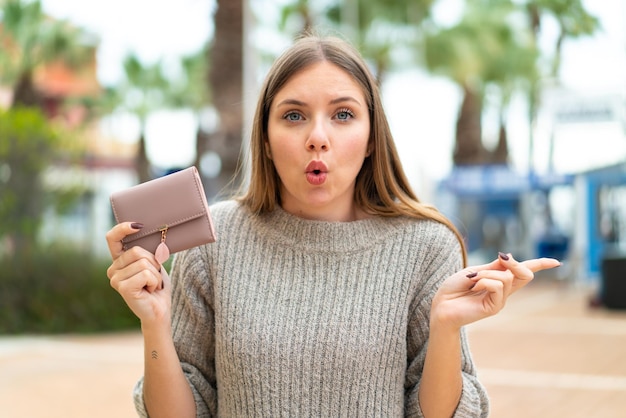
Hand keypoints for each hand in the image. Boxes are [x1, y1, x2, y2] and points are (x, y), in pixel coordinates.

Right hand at [105, 222, 171, 324]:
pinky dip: (155, 281)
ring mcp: (115, 279)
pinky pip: (146, 273)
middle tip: (152, 277)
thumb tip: (152, 237)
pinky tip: (150, 291)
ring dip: (155, 274)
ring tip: (151, 285)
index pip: (112, 238)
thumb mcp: (154, 263)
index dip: (123, 229)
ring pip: (143, 262)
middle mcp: (113, 269)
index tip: (138, 225)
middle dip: (153, 263)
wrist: (159, 310)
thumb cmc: (157, 286)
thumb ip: (148, 251)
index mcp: (118, 260)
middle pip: (137, 251)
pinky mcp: (123, 287)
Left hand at [431, 252, 560, 329]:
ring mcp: (500, 300)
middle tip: (501, 258)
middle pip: (525, 274)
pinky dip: (484, 280)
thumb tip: (509, 256)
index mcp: (499, 281)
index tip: (557, 263)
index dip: (540, 265)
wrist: (440, 306)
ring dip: (486, 273)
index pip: (524, 272)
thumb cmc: (453, 289)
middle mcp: (503, 291)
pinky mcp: (494, 307)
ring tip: (472, 279)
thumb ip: (492, 267)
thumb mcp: (473, 271)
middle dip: (515, 263)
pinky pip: (497, 286)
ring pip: (506, 277)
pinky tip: (473, 286)